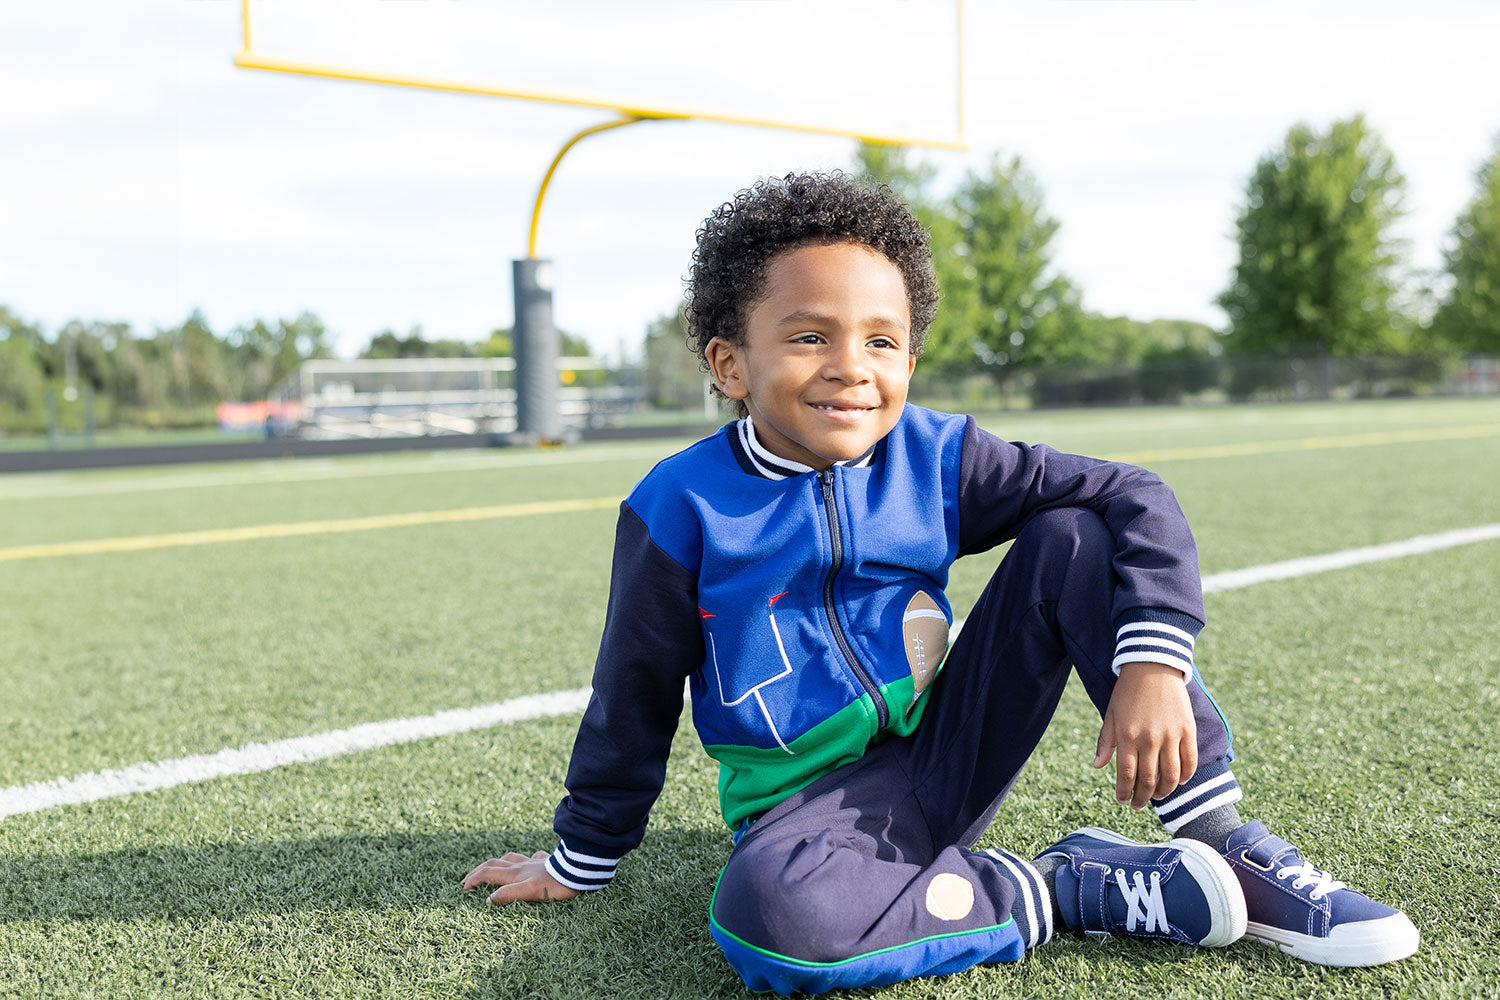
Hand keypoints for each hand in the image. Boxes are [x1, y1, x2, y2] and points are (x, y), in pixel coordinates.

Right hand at [461, 850, 580, 905]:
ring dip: (498, 863)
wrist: (578, 871)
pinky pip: (532, 858)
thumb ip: (507, 895)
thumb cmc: (554, 885)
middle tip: (468, 879)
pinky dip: (524, 860)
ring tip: (492, 868)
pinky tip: (528, 862)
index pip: (488, 873)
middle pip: (495, 863)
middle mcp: (522, 865)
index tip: (463, 889)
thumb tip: (488, 900)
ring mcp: (534, 862)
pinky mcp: (547, 863)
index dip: (474, 879)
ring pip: (510, 858)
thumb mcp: (528, 892)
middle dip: (479, 870)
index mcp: (515, 873)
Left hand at [1093, 662, 1197, 809]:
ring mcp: (1170, 735)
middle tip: (1138, 805)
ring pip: (1171, 775)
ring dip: (1164, 791)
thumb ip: (1105, 742)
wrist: (1152, 667)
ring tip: (1158, 796)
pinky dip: (1185, 776)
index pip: (1125, 775)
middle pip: (1148, 780)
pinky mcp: (1187, 730)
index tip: (1122, 801)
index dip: (1124, 792)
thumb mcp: (1110, 715)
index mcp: (1126, 736)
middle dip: (1142, 798)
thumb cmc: (1127, 692)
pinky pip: (1189, 761)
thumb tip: (1097, 766)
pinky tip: (1179, 782)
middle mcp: (1149, 739)